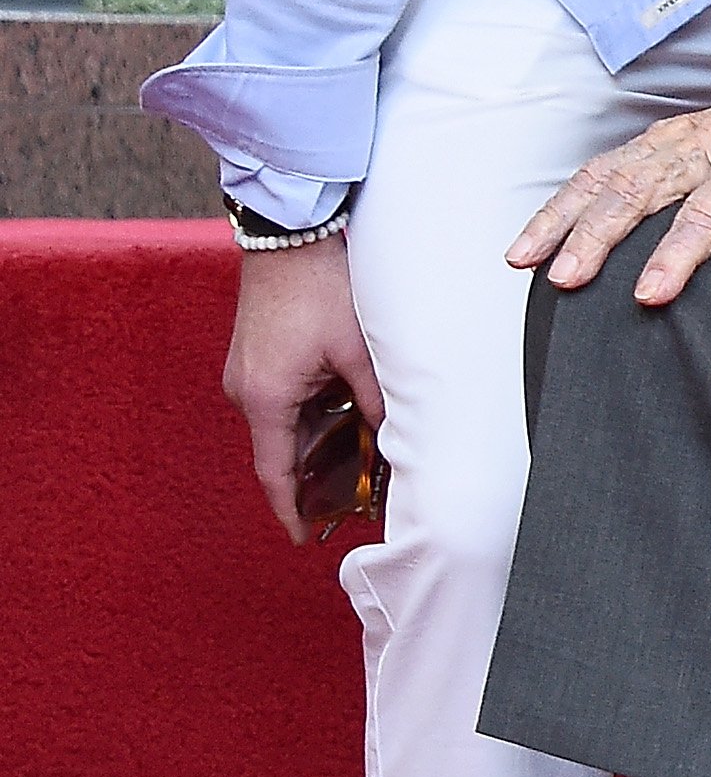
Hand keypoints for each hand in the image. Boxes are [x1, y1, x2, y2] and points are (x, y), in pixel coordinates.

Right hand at [224, 234, 386, 543]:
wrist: (288, 236)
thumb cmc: (321, 288)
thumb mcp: (358, 350)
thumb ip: (377, 399)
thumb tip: (398, 436)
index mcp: (266, 400)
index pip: (276, 474)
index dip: (290, 512)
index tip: (304, 540)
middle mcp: (246, 393)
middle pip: (283, 452)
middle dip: (316, 479)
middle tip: (356, 499)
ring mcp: (247, 375)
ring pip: (286, 427)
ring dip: (317, 444)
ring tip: (361, 459)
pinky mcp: (254, 359)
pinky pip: (283, 403)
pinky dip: (311, 417)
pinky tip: (347, 417)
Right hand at [508, 57, 710, 323]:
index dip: (679, 254)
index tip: (648, 296)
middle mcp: (710, 143)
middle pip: (645, 189)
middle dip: (600, 236)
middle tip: (568, 282)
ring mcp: (676, 137)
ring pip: (610, 175)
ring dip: (566, 217)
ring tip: (527, 262)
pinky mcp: (655, 139)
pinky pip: (600, 169)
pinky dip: (563, 202)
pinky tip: (533, 240)